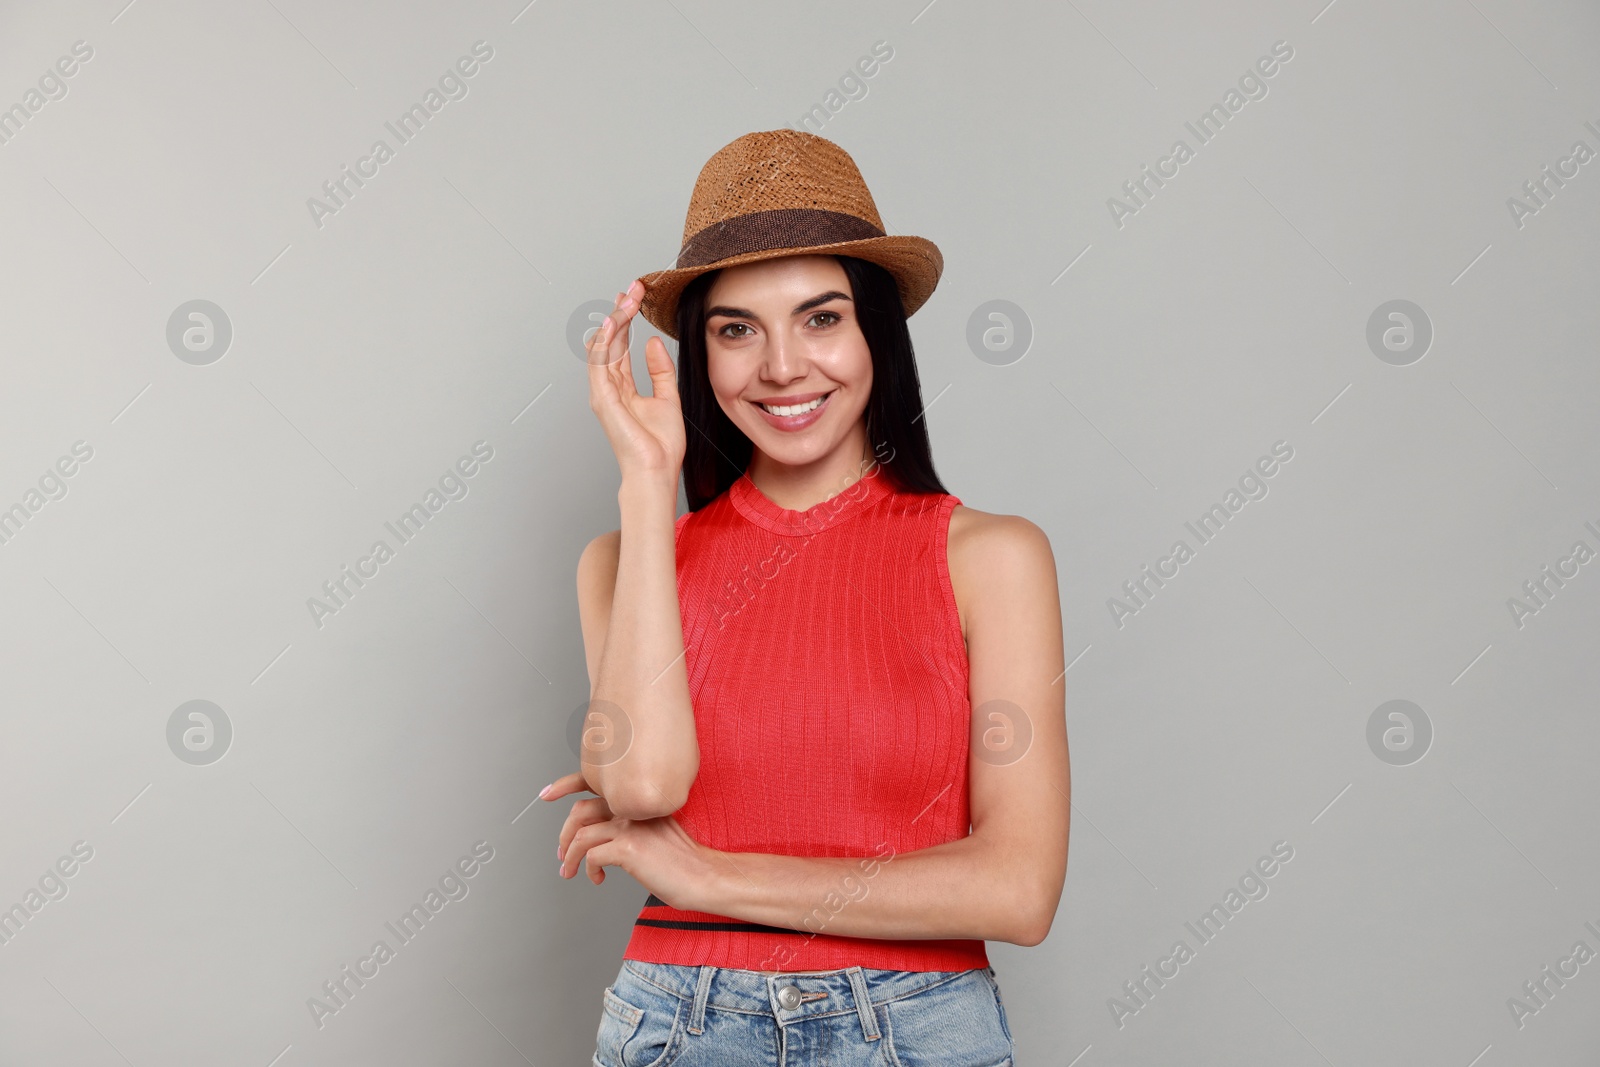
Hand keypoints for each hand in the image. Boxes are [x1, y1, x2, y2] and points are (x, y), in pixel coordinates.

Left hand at [543, 771, 721, 912]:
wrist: (705, 876)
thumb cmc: (685, 861)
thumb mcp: (658, 834)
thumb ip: (634, 826)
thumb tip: (606, 838)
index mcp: (639, 801)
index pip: (596, 786)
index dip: (566, 785)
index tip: (548, 792)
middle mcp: (632, 808)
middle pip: (581, 811)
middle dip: (564, 834)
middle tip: (562, 853)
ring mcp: (630, 826)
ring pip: (580, 835)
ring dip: (569, 857)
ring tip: (570, 871)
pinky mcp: (628, 849)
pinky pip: (591, 857)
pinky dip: (588, 871)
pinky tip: (598, 879)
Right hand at [586, 280, 685, 484]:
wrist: (656, 470)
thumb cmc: (660, 445)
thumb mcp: (668, 398)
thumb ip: (660, 370)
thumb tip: (654, 342)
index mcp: (621, 386)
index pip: (620, 343)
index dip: (627, 318)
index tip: (638, 294)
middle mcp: (608, 386)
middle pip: (609, 340)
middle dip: (620, 311)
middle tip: (634, 287)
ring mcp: (602, 392)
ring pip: (603, 345)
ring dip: (615, 319)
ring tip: (628, 298)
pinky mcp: (602, 399)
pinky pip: (599, 362)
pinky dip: (605, 340)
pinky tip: (615, 321)